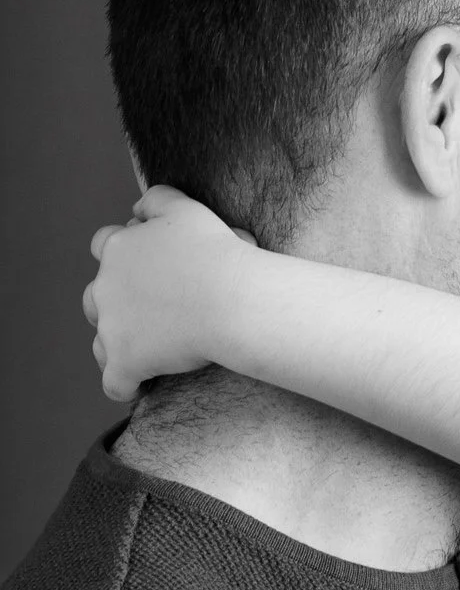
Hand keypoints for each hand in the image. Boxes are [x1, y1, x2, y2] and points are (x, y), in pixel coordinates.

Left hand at [83, 185, 256, 399]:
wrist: (233, 300)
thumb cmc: (218, 254)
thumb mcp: (187, 210)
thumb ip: (157, 201)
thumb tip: (138, 207)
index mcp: (119, 249)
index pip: (105, 246)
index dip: (126, 256)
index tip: (151, 266)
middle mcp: (106, 287)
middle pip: (96, 297)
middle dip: (117, 304)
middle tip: (152, 311)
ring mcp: (113, 328)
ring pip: (101, 341)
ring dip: (118, 345)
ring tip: (145, 351)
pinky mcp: (126, 362)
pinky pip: (115, 383)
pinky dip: (125, 386)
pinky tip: (140, 388)